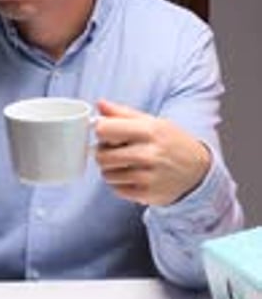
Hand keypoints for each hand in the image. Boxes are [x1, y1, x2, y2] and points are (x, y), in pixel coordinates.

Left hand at [94, 99, 210, 205]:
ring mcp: (147, 177)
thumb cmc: (171, 143)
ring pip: (106, 174)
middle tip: (116, 151)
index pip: (104, 130)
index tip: (107, 134)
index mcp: (148, 131)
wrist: (197, 171)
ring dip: (112, 170)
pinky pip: (116, 189)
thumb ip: (123, 113)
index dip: (101, 132)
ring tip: (127, 164)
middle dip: (104, 153)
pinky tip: (134, 177)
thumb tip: (100, 105)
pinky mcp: (146, 194)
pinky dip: (120, 184)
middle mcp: (148, 154)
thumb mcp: (152, 122)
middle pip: (101, 156)